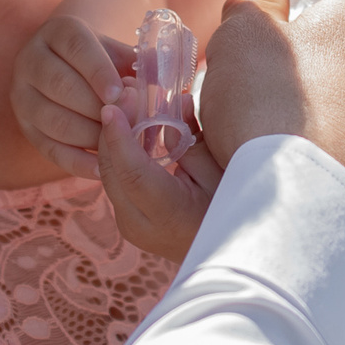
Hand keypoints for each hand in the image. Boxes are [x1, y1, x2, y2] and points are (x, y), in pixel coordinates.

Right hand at [12, 13, 132, 178]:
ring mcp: (22, 94)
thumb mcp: (120, 55)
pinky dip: (76, 162)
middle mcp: (31, 59)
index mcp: (59, 32)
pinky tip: (101, 168)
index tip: (119, 93)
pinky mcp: (24, 125)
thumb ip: (144, 66)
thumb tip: (169, 85)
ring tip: (116, 143)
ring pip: (51, 119)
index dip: (98, 71)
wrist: (71, 70)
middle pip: (59, 83)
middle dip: (95, 107)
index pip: (76, 47)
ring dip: (88, 135)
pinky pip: (47, 148)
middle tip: (123, 122)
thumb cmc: (104, 64)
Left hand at [95, 95, 221, 259]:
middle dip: (114, 128)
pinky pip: (116, 180)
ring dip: (116, 138)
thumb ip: (192, 139)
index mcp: (167, 215)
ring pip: (110, 173)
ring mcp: (129, 224)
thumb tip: (176, 101)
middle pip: (112, 170)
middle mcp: (139, 224)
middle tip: (127, 92)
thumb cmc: (234, 209)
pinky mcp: (127, 218)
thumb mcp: (219, 172)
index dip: (119, 136)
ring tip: (131, 102)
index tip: (112, 107)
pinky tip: (134, 126)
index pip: (132, 172)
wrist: (229, 253)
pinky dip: (121, 152)